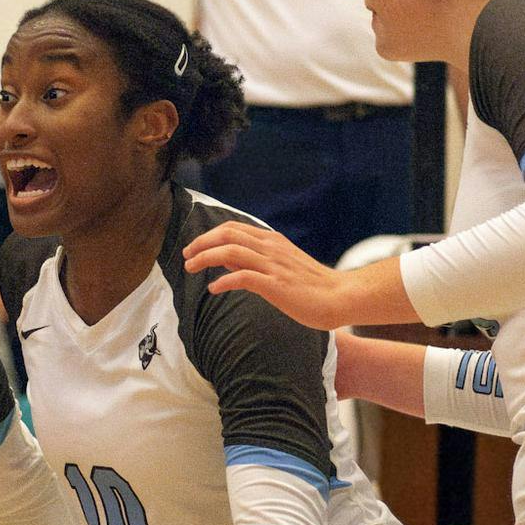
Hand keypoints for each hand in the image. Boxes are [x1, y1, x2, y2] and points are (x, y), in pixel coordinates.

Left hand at [182, 221, 356, 330]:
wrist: (339, 296)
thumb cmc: (311, 285)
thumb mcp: (282, 264)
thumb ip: (256, 260)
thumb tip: (227, 263)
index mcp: (271, 241)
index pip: (232, 228)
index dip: (208, 236)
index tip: (193, 248)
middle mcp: (270, 248)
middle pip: (226, 235)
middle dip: (201, 243)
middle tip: (186, 256)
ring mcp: (273, 265)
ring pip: (230, 252)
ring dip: (205, 258)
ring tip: (191, 268)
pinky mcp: (276, 285)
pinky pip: (242, 278)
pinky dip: (223, 281)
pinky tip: (214, 289)